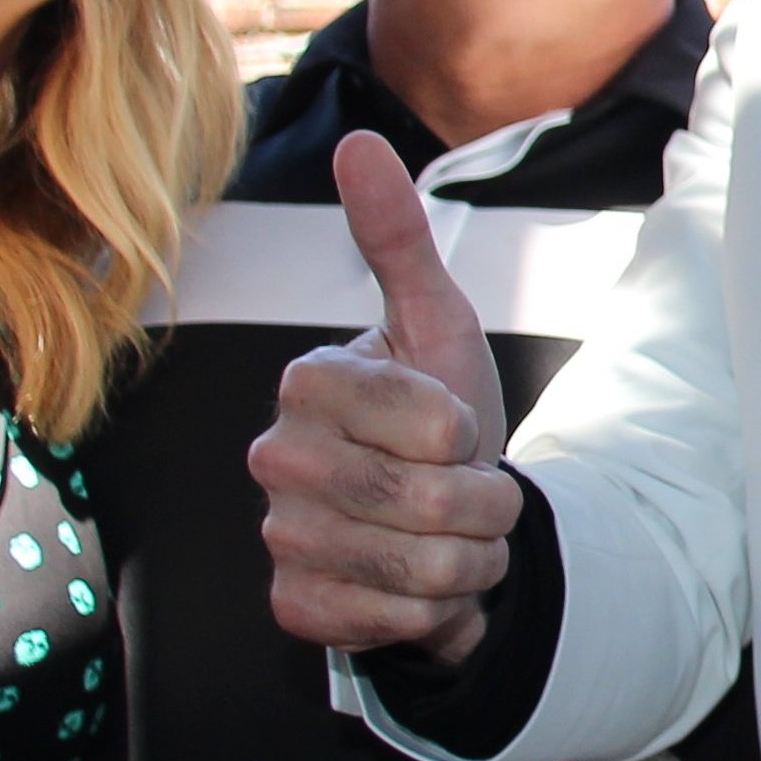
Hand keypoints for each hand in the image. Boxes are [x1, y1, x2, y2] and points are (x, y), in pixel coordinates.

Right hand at [248, 131, 522, 664]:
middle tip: (472, 492)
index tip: (461, 430)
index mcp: (310, 382)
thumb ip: (399, 239)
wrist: (444, 524)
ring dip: (468, 555)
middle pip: (425, 496)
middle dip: (483, 502)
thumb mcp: (437, 325)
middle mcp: (277, 457)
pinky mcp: (293, 604)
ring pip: (418, 563)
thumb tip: (359, 143)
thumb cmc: (442, 419)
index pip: (430, 417)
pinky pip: (393, 617)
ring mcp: (278, 534)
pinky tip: (420, 584)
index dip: (470, 433)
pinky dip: (434, 608)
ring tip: (454, 535)